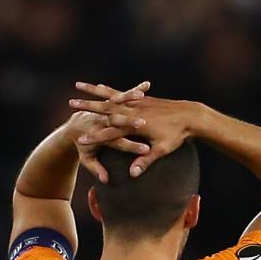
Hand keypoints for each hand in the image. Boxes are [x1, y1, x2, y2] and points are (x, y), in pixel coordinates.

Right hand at [70, 87, 198, 177]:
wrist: (190, 116)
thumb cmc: (176, 135)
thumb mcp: (162, 150)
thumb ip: (145, 161)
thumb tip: (132, 174)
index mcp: (136, 125)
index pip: (110, 133)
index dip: (95, 136)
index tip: (80, 139)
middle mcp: (133, 111)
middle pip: (105, 109)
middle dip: (86, 107)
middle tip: (70, 104)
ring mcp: (137, 102)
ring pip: (109, 95)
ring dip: (93, 91)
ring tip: (77, 87)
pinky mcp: (141, 99)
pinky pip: (120, 92)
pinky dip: (108, 89)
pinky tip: (98, 85)